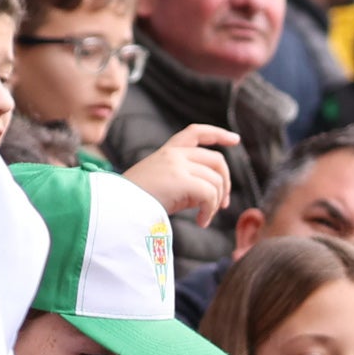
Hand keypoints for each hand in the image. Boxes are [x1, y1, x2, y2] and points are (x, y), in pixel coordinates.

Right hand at [123, 122, 237, 221]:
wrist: (118, 206)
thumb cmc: (139, 201)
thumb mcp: (167, 186)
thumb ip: (189, 182)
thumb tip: (215, 194)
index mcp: (168, 151)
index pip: (196, 132)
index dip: (218, 134)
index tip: (235, 139)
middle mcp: (174, 153)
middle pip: (217, 160)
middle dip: (226, 182)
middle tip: (222, 204)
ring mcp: (177, 164)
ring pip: (215, 180)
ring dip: (215, 203)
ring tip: (204, 218)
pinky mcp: (180, 179)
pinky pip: (210, 194)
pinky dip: (210, 211)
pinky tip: (201, 222)